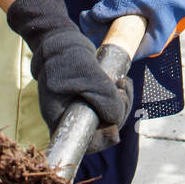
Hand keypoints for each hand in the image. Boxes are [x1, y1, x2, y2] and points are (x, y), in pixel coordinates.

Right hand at [6, 0, 131, 133]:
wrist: (60, 39)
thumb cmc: (68, 58)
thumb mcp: (90, 78)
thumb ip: (106, 100)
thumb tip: (117, 121)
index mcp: (60, 119)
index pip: (81, 144)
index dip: (101, 141)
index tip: (114, 130)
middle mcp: (69, 118)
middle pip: (99, 131)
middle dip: (117, 115)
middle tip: (123, 93)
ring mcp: (79, 108)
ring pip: (107, 118)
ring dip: (121, 103)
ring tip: (124, 84)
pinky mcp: (88, 98)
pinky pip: (108, 106)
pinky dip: (118, 96)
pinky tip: (122, 83)